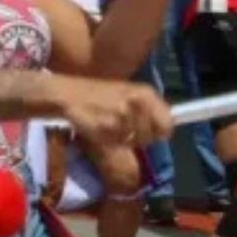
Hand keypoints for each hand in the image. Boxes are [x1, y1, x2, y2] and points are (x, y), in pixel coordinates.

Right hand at [55, 76, 172, 147]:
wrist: (68, 94)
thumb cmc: (98, 94)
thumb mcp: (129, 94)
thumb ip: (148, 110)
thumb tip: (164, 131)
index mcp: (146, 94)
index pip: (168, 124)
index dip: (160, 132)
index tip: (151, 133)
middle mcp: (138, 104)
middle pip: (151, 137)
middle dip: (139, 136)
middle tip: (122, 126)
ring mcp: (124, 117)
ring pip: (134, 142)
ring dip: (123, 138)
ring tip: (109, 125)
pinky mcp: (109, 129)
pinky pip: (117, 143)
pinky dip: (110, 140)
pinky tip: (100, 128)